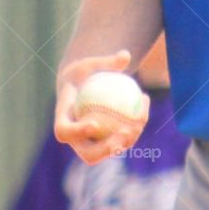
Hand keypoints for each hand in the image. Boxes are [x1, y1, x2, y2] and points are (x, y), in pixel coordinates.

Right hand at [54, 49, 150, 165]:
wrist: (83, 86)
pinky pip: (122, 139)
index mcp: (63, 120)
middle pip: (89, 154)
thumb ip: (107, 62)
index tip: (95, 124)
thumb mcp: (91, 63)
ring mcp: (91, 144)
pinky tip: (145, 102)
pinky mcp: (106, 143)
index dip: (77, 132)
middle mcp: (75, 139)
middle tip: (125, 131)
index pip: (64, 131)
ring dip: (128, 139)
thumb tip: (126, 55)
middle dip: (106, 149)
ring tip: (140, 119)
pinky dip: (135, 125)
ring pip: (110, 150)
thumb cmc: (84, 73)